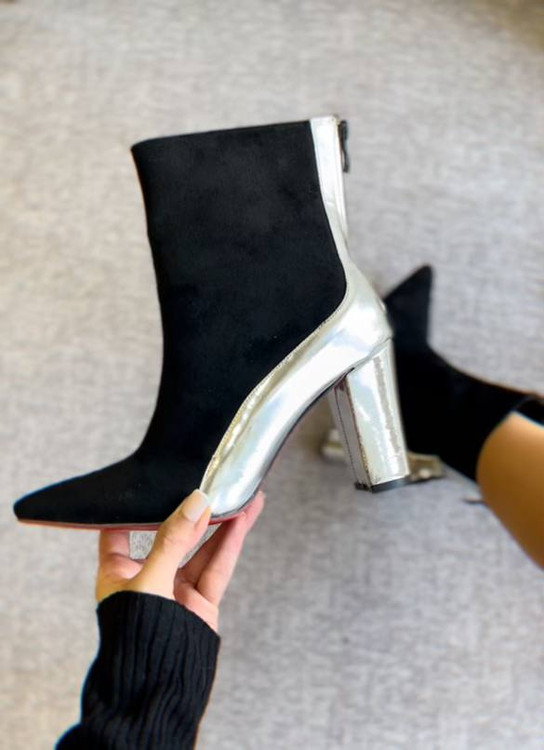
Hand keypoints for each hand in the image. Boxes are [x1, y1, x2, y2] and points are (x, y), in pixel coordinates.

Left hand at [96, 489, 264, 632]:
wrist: (156, 689)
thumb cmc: (135, 638)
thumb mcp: (150, 579)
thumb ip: (173, 539)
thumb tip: (196, 502)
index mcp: (117, 574)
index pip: (120, 532)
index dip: (133, 508)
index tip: (151, 483)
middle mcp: (147, 579)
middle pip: (173, 535)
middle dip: (194, 511)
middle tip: (212, 485)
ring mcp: (175, 591)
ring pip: (201, 549)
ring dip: (222, 524)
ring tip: (241, 497)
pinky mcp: (200, 602)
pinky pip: (216, 567)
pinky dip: (229, 545)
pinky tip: (241, 523)